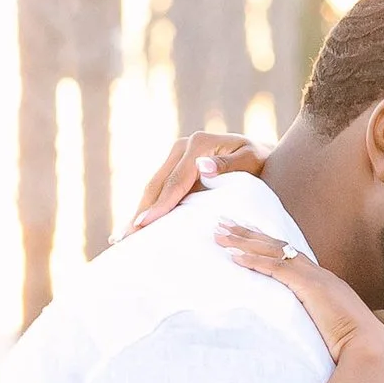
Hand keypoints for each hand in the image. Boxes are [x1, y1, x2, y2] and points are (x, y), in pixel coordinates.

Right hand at [125, 129, 266, 233]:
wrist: (262, 154)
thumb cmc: (262, 160)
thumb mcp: (252, 159)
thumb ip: (230, 165)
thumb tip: (204, 167)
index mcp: (198, 144)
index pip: (175, 181)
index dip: (159, 204)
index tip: (144, 224)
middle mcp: (182, 147)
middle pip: (156, 185)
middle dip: (140, 212)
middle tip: (125, 237)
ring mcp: (176, 157)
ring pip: (153, 188)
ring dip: (138, 213)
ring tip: (121, 237)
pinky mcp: (176, 168)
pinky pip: (159, 190)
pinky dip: (148, 209)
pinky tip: (135, 227)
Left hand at [214, 223, 383, 382]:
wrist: (370, 351)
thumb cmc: (354, 349)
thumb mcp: (331, 332)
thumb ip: (317, 325)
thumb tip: (301, 335)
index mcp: (324, 282)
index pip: (290, 255)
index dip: (266, 244)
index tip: (245, 235)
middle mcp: (319, 273)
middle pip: (278, 245)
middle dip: (249, 232)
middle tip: (222, 222)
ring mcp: (315, 277)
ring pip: (274, 250)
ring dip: (244, 241)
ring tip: (219, 233)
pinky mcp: (309, 286)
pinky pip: (276, 268)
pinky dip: (253, 260)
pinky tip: (233, 256)